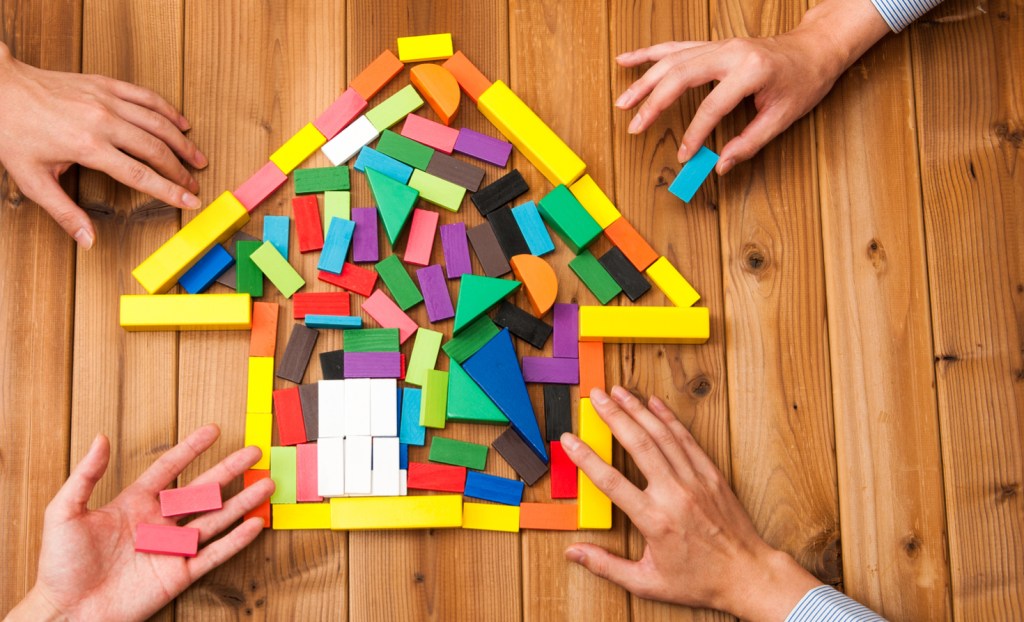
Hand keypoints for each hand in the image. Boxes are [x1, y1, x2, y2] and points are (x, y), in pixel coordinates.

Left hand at [0, 42, 206, 248]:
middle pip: (156, 150)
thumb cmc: (12, 131)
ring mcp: (106, 100)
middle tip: (195, 186)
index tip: (190, 202)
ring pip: (158, 123)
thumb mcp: (33, 180)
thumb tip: (87, 241)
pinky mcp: (105, 84)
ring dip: (182, 143)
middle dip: (180, 171)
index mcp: (87, 146)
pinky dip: (167, 110)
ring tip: (197, 158)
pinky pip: (146, 96)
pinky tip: (180, 123)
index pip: (141, 174)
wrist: (0, 88)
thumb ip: (64, 212)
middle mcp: (103, 121)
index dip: (170, 191)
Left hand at [6, 425, 272, 621]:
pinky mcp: (178, 574)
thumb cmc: (60, 565)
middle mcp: (158, 523)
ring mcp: (171, 548)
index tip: (212, 430)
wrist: (68, 612)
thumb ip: (85, 475)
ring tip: (266, 485)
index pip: (169, 469)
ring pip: (215, 519)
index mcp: (134, 504)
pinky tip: (254, 525)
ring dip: (241, 503)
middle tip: (253, 452)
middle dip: (229, 470)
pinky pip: (213, 555)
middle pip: (202, 490)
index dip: (190, 449)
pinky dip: (236, 541)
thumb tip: (100, 439)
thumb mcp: (65, 513)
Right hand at [561, 387, 820, 619]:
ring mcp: (695, 480)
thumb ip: (606, 565)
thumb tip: (573, 553)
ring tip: (618, 391)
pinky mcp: (711, 475)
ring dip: (638, 410)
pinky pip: (687, 439)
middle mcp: (674, 494)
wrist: (747, 574)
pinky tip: (654, 403)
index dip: (586, 458)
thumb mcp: (647, 582)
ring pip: (662, 436)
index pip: (611, 481)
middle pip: (638, 445)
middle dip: (613, 416)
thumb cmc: (698, 581)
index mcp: (655, 520)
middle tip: (595, 396)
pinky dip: (669, 418)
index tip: (569, 440)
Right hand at [614, 0, 890, 173]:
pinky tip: (627, 60)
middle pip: (680, 76)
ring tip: (623, 102)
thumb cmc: (803, 81)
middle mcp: (731, 53)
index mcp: (751, 70)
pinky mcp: (712, 45)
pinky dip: (648, 54)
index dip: (696, 134)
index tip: (685, 156)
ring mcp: (719, 45)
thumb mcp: (783, 117)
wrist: (814, 48)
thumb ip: (750, 142)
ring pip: (671, 59)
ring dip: (644, 80)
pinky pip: (674, 47)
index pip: (712, 106)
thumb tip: (721, 165)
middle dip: (654, 102)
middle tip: (636, 126)